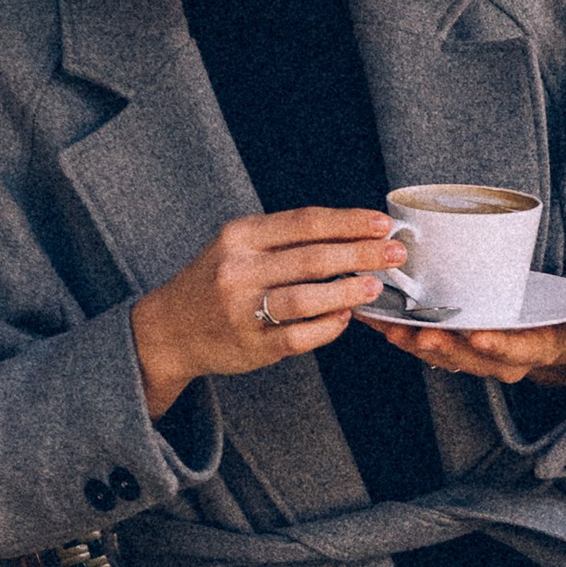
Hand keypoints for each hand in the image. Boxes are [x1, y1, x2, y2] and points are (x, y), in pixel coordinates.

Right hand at [132, 206, 401, 416]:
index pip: (305, 222)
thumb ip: (285, 239)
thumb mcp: (238, 247)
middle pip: (313, 258)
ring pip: (306, 298)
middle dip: (361, 254)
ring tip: (374, 286)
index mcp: (240, 236)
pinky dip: (327, 327)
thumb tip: (352, 234)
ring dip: (347, 291)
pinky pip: (299, 336)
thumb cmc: (216, 282)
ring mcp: (243, 309)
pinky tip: (345, 318)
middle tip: (396, 254)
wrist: (168, 330)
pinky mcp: (251, 344)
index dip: (349, 222)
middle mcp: (238, 269)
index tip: (383, 224)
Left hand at [371, 300, 565, 389]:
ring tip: (389, 328)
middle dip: (444, 347)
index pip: (516, 351)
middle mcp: (499, 360)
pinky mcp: (454, 348)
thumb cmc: (563, 321)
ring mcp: (474, 357)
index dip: (498, 345)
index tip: (479, 335)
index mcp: (532, 350)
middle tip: (421, 334)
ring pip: (442, 355)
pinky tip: (377, 320)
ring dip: (414, 343)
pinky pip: (425, 344)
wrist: (549, 340)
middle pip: (469, 358)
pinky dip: (401, 334)